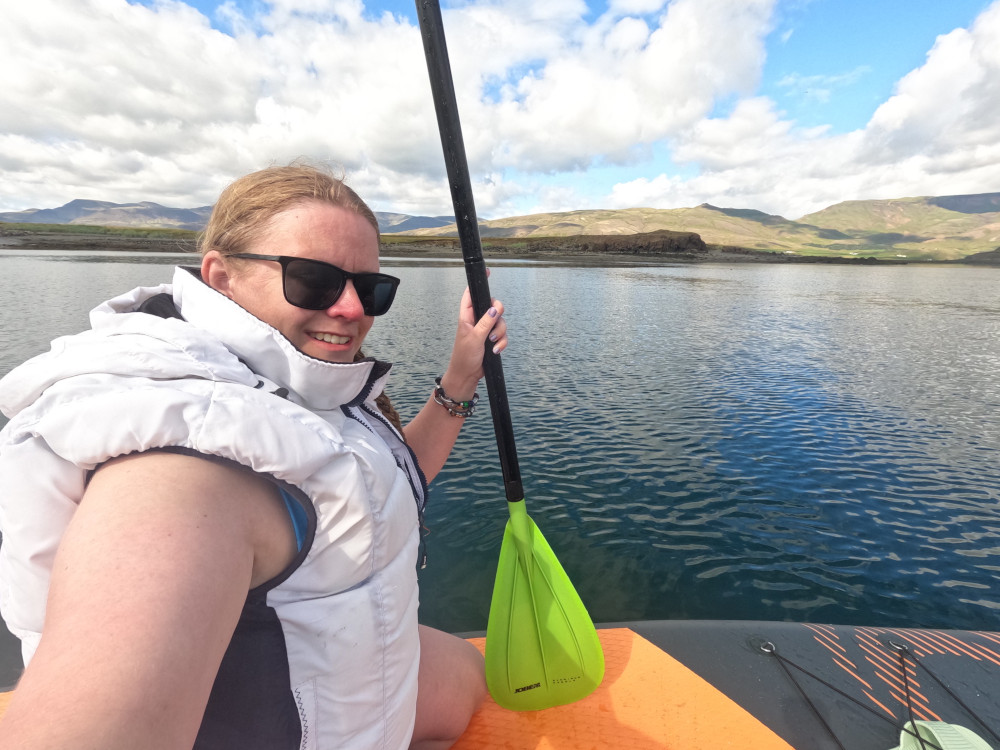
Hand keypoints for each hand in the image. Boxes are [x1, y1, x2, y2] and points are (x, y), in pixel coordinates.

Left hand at [440, 277, 506, 399]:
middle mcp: (477, 320)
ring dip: (500, 333)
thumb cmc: (464, 356)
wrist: (467, 376)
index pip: (472, 294)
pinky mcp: (492, 339)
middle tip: (494, 323)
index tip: (488, 272)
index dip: (479, 283)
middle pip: (494, 307)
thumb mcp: (475, 338)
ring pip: (501, 322)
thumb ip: (485, 322)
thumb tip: (495, 308)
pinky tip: (495, 351)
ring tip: (492, 344)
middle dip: (498, 316)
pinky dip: (502, 343)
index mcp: (467, 315)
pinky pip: (503, 335)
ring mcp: (485, 330)